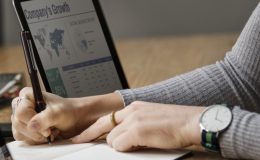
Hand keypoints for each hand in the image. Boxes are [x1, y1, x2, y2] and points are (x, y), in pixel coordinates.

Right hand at [11, 87, 123, 143]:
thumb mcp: (58, 113)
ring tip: (49, 132)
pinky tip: (44, 135)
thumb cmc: (67, 111)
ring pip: (18, 132)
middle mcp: (21, 105)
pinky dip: (34, 139)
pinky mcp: (23, 128)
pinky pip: (22, 138)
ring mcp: (21, 117)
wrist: (73, 119)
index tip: (47, 127)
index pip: (21, 111)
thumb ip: (45, 118)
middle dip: (35, 131)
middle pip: (18, 123)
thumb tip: (32, 125)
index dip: (33, 121)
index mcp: (27, 95)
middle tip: (49, 131)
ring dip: (35, 136)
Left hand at [72, 101, 204, 150]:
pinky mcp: (138, 130)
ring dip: (119, 145)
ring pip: (111, 138)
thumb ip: (135, 125)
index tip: (82, 134)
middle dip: (89, 135)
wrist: (194, 122)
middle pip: (103, 125)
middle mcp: (132, 110)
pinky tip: (138, 146)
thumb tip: (123, 138)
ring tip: (135, 145)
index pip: (108, 117)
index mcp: (135, 107)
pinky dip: (125, 149)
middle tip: (78, 141)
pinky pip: (119, 144)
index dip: (93, 127)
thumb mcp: (152, 119)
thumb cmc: (177, 124)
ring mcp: (134, 119)